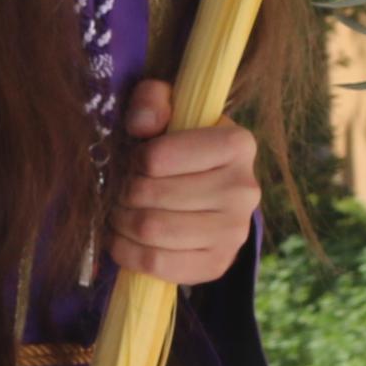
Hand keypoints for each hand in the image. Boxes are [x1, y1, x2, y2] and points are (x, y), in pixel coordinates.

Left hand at [104, 81, 257, 287]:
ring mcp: (235, 232)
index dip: (134, 160)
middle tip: (120, 191)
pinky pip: (157, 265)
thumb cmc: (178, 147)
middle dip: (122, 194)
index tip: (135, 161)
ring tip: (120, 213)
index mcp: (237, 143)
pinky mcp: (219, 264)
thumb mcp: (166, 111)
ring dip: (121, 223)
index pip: (157, 157)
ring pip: (151, 231)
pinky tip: (123, 240)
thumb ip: (151, 100)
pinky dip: (127, 253)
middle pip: (150, 196)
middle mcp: (244, 188)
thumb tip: (143, 124)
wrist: (205, 192)